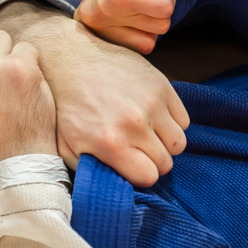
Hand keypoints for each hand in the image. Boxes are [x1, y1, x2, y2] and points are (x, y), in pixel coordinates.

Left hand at [0, 0, 188, 186]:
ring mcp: (152, 102)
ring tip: (145, 136)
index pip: (149, 177)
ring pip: (179, 143)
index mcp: (110, 142)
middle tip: (136, 151)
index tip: (130, 167)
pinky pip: (183, 119)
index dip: (139, 175)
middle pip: (166, 162)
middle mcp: (135, 124)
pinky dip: (171, 123)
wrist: (69, 59)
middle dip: (152, 161)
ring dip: (164, 144)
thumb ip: (88, 170)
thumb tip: (109, 188)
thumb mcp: (64, 145)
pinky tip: (152, 119)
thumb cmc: (65, 106)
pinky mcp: (161, 84)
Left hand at [45, 0, 175, 53]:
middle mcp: (94, 22)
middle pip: (151, 40)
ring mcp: (106, 10)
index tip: (136, 2)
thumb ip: (132, 31)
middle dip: (155, 14)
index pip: (141, 48)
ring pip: (160, 25)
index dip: (149, 23)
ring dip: (162, 1)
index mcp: (92, 28)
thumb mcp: (127, 8)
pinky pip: (164, 9)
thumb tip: (146, 48)